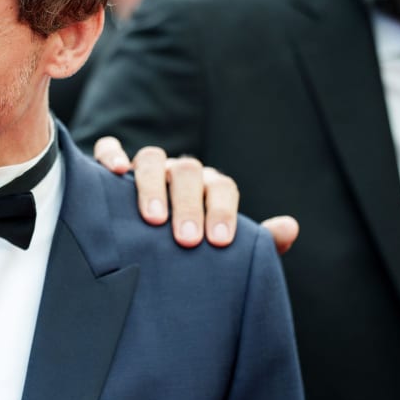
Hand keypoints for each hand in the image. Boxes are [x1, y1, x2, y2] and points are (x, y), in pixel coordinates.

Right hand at [94, 136, 298, 252]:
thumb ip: (256, 242)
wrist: (149, 246)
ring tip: (152, 219)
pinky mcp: (111, 168)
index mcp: (208, 188)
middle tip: (187, 239)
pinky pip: (109, 149)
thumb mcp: (223, 250)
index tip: (219, 241)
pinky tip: (115, 173)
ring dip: (152, 185)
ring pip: (151, 159)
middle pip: (187, 172)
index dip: (222, 210)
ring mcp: (146, 168)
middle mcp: (178, 173)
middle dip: (188, 205)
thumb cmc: (191, 248)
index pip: (222, 186)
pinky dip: (111, 155)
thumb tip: (290, 228)